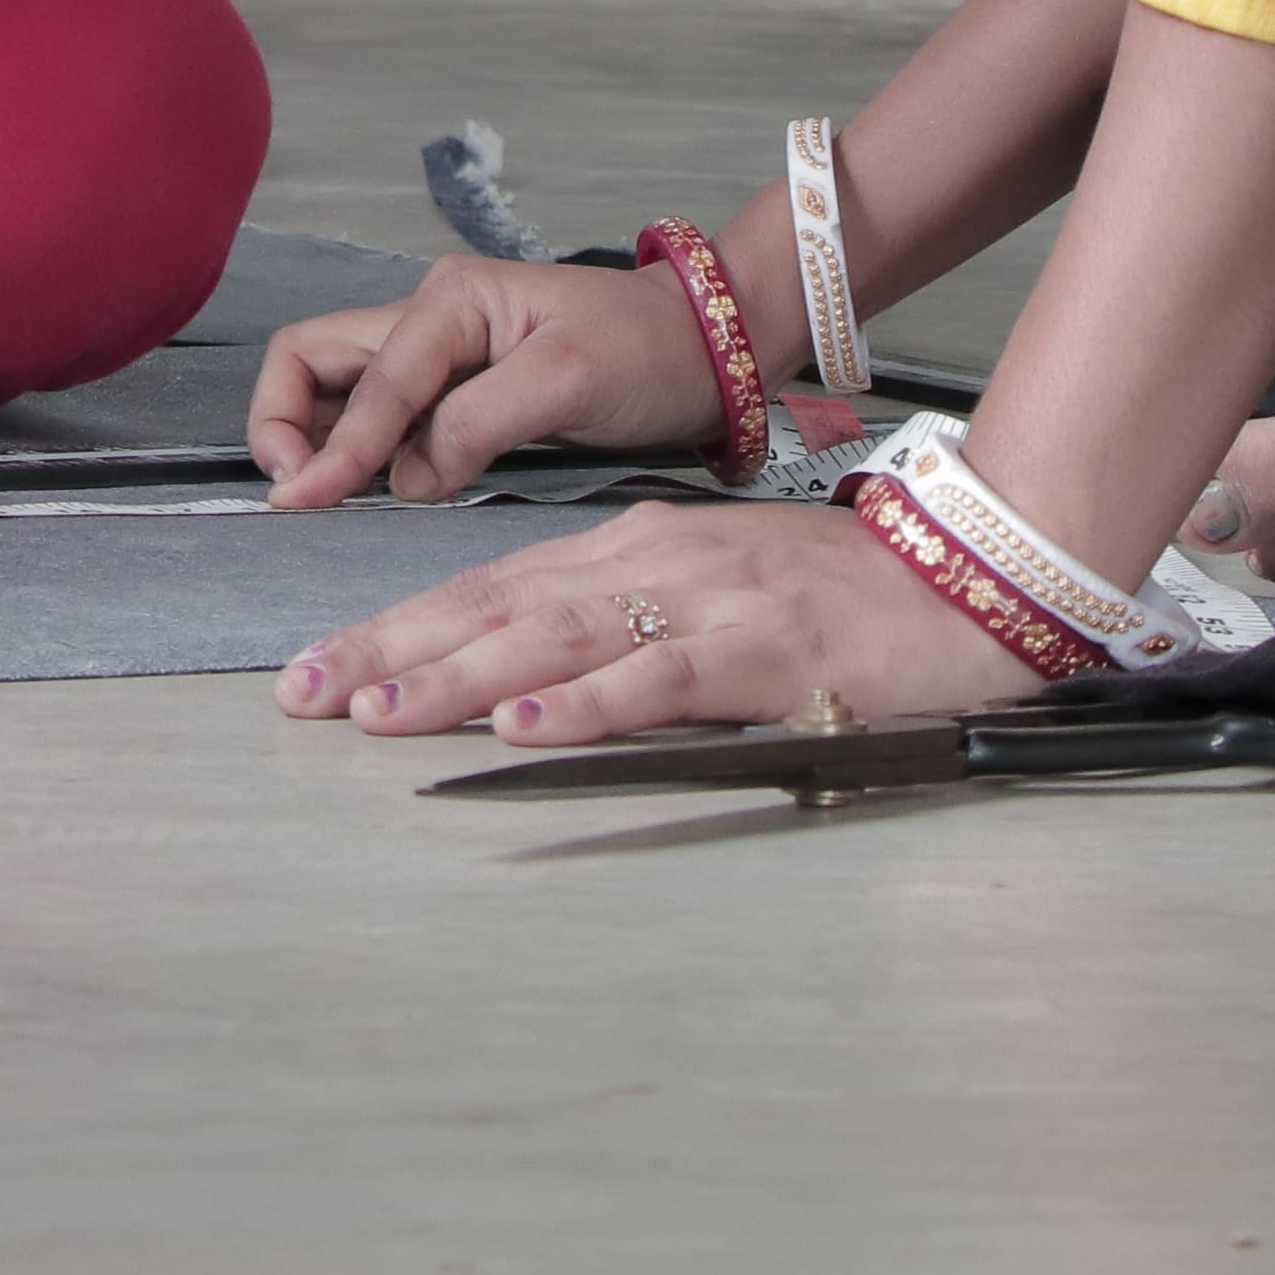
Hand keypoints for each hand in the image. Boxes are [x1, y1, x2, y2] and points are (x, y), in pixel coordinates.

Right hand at [245, 256, 724, 506]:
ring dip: (314, 435)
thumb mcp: (570, 380)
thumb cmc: (649, 350)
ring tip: (315, 495)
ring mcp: (441, 353)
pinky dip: (355, 448)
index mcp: (452, 299)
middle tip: (293, 489)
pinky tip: (361, 487)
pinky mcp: (458, 390)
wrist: (708, 347)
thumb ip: (480, 423)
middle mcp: (431, 316)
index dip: (335, 445)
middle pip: (315, 356)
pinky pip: (382, 414)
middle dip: (284, 418)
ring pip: (338, 385)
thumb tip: (407, 477)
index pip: (371, 379)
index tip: (301, 500)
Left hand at [267, 498, 1035, 742]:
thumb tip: (525, 677)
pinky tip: (527, 729)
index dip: (397, 623)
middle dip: (392, 646)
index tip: (316, 667)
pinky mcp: (766, 650)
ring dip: (462, 676)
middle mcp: (656, 559)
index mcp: (636, 546)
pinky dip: (589, 705)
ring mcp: (709, 600)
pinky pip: (662, 680)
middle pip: (499, 602)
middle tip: (299, 693)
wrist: (975, 573)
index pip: (490, 583)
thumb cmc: (843, 596)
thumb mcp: (714, 595)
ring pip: (560, 635)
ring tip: (379, 711)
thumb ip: (626, 624)